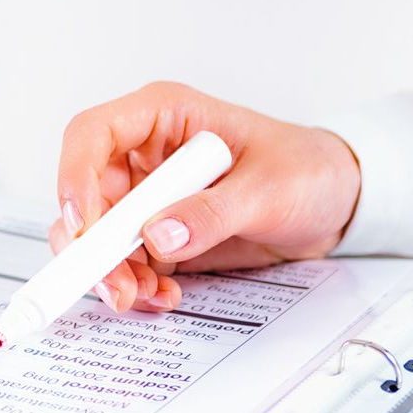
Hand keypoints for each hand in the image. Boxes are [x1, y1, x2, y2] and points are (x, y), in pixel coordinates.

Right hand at [50, 83, 361, 314]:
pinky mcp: (159, 232)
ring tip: (143, 295)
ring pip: (98, 235)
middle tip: (110, 283)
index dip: (75, 176)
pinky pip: (126, 261)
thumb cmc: (309, 170)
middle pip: (86, 194)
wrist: (337, 204)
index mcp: (165, 117)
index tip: (83, 225)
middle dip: (91, 244)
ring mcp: (149, 195)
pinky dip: (135, 283)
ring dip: (111, 271)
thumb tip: (158, 235)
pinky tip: (164, 294)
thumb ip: (213, 212)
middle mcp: (146, 154)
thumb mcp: (270, 189)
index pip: (93, 134)